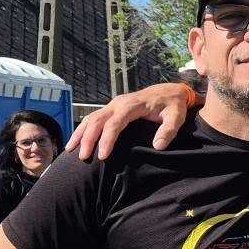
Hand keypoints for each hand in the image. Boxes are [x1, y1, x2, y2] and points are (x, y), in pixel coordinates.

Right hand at [68, 83, 194, 161]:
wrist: (170, 91)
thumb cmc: (173, 105)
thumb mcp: (177, 116)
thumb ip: (169, 130)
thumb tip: (158, 146)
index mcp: (132, 105)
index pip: (115, 123)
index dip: (107, 139)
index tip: (103, 156)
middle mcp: (119, 103)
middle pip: (98, 120)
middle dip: (88, 139)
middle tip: (83, 157)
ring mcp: (113, 105)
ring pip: (91, 118)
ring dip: (80, 133)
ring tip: (71, 150)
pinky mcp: (112, 109)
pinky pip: (94, 118)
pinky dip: (83, 129)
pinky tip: (76, 141)